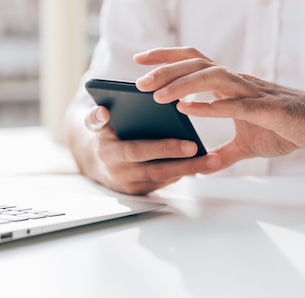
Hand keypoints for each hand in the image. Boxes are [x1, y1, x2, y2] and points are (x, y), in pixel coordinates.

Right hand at [66, 104, 220, 194]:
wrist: (96, 162)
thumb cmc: (104, 136)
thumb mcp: (93, 125)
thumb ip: (96, 118)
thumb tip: (103, 112)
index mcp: (107, 150)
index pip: (126, 147)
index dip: (140, 140)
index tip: (159, 139)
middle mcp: (117, 170)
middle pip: (149, 165)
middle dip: (172, 154)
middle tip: (194, 146)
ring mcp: (129, 184)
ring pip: (162, 176)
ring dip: (187, 169)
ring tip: (212, 160)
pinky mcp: (140, 192)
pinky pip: (164, 182)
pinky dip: (182, 172)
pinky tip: (201, 164)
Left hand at [133, 46, 304, 169]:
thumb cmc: (284, 127)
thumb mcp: (246, 144)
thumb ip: (222, 153)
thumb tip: (202, 168)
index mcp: (229, 86)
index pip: (193, 61)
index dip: (166, 56)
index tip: (138, 59)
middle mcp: (237, 83)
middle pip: (197, 64)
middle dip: (165, 70)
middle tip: (138, 82)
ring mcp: (252, 92)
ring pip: (213, 76)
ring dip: (183, 84)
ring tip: (157, 96)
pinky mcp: (267, 109)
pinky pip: (236, 104)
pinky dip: (211, 106)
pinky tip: (188, 109)